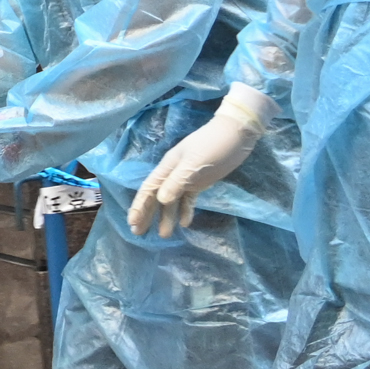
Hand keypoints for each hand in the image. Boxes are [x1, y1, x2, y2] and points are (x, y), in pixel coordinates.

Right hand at [127, 83, 273, 236]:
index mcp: (168, 167)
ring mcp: (186, 178)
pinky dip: (185, 210)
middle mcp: (173, 174)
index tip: (133, 223)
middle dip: (146, 214)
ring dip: (166, 217)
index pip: (148, 189)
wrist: (236, 134)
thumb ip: (177, 181)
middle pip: (155, 197)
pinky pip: (188, 199)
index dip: (139, 206)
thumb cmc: (213, 145)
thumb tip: (161, 200)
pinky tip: (185, 223)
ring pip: (171, 201)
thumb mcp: (193, 163)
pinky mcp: (199, 182)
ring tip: (164, 235)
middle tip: (139, 233)